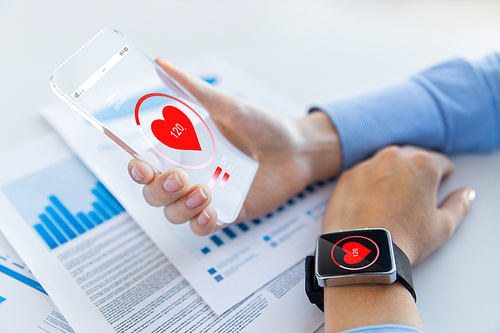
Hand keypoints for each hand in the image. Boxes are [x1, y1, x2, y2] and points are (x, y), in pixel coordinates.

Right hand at [128, 58, 341, 234]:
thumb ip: (195, 90)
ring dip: (180, 208)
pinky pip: (202, 228)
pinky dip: (200, 224)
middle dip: (159, 190)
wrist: (297, 149)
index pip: (147, 166)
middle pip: (154, 194)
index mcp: (183, 151)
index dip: (138, 170)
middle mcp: (190, 175)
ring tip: (204, 192)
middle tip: (180, 178)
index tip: (142, 166)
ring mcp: (207, 196)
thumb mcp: (228, 106)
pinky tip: (210, 213)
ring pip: (174, 214)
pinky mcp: (226, 213)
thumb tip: (162, 64)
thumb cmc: (262, 125)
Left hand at [321, 146, 474, 331]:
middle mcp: (393, 157)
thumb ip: (459, 205)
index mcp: (422, 164)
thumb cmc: (405, 239)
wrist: (365, 252)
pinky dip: (368, 184)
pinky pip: (363, 174)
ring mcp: (367, 165)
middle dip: (416, 173)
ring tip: (391, 201)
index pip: (440, 162)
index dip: (442, 176)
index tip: (437, 187)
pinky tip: (370, 204)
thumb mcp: (443, 226)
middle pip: (411, 158)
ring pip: (384, 164)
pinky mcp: (347, 176)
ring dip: (390, 176)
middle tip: (415, 196)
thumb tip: (465, 194)